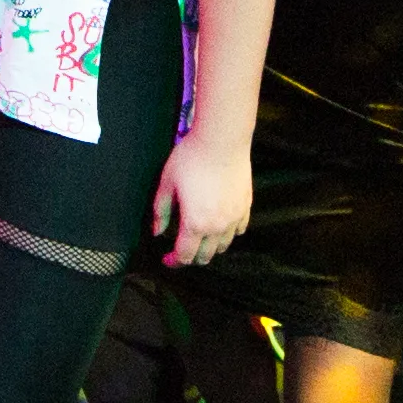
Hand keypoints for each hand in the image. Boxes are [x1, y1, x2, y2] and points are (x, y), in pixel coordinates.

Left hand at [154, 129, 252, 265]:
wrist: (222, 140)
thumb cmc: (191, 158)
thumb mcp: (167, 183)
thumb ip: (161, 211)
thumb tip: (157, 232)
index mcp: (195, 224)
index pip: (184, 256)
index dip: (173, 262)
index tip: (166, 259)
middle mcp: (217, 227)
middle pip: (205, 256)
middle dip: (191, 258)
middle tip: (181, 250)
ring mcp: (234, 218)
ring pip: (223, 246)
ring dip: (210, 248)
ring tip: (199, 239)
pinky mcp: (245, 207)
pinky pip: (238, 230)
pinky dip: (228, 234)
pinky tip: (219, 226)